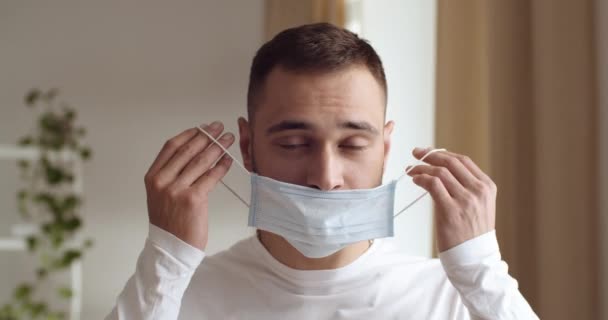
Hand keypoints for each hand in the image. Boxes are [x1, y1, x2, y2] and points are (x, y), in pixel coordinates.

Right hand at [144, 121, 233, 249]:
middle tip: (220, 127)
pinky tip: (229, 159)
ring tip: (229, 139)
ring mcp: (176, 190)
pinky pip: (211, 177)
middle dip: (207, 136)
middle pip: (187, 150)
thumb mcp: (161, 194)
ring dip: (217, 147)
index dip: (190, 134)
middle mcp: (162, 181)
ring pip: (200, 161)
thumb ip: (172, 174)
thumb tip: (196, 151)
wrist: (170, 249)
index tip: (203, 127)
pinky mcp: (193, 199)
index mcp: (152, 177)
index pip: (171, 146)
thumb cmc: (170, 222)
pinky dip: (222, 166)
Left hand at [407, 148, 496, 251]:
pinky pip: (433, 185)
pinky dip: (421, 178)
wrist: (475, 259)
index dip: (443, 153)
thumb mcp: (479, 206)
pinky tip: (415, 180)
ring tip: (411, 169)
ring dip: (422, 167)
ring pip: (440, 172)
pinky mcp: (451, 211)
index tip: (429, 152)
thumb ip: (467, 187)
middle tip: (416, 153)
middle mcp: (478, 191)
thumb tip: (442, 170)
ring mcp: (466, 201)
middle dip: (430, 155)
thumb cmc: (472, 233)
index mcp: (487, 187)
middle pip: (451, 163)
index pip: (463, 161)